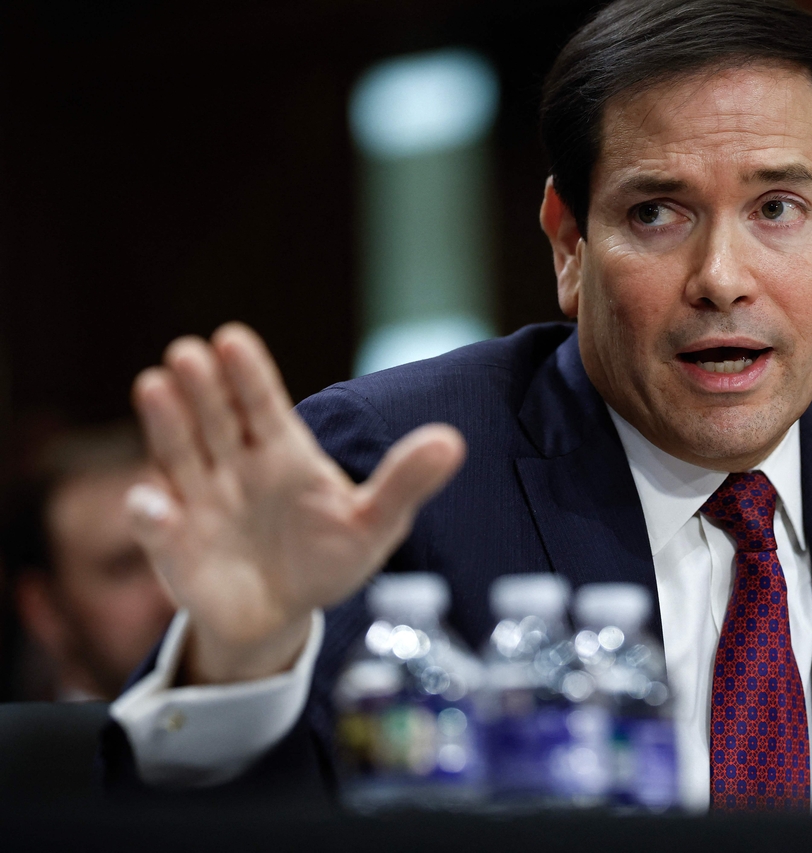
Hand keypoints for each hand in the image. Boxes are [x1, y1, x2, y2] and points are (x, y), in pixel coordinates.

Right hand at [126, 323, 464, 683]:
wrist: (283, 615)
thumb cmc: (330, 558)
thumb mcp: (376, 523)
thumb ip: (406, 481)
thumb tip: (453, 441)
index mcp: (282, 453)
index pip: (263, 404)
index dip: (249, 374)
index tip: (233, 338)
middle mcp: (235, 466)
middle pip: (215, 418)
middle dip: (201, 386)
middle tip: (188, 353)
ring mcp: (200, 500)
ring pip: (179, 453)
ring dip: (166, 422)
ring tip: (155, 385)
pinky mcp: (174, 544)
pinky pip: (159, 525)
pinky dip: (152, 513)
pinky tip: (153, 501)